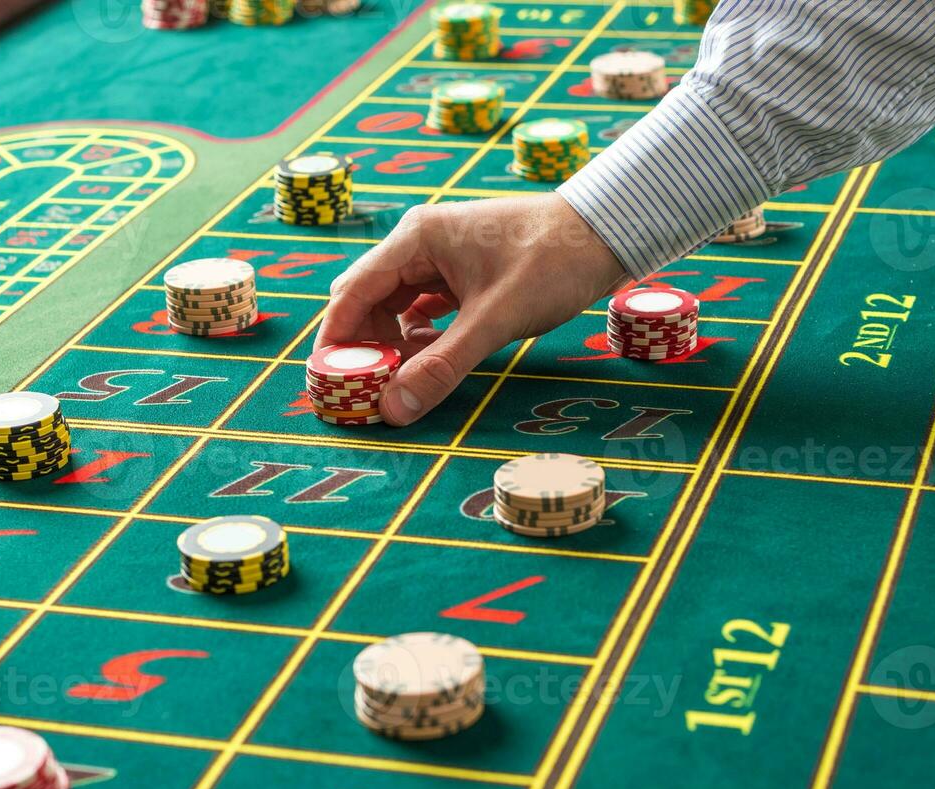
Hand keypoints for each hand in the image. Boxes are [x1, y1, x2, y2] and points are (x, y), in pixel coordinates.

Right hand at [316, 194, 627, 424]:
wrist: (607, 234)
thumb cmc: (552, 262)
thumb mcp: (495, 320)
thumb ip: (442, 365)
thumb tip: (394, 408)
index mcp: (416, 239)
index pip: (351, 293)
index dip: (335, 340)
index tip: (328, 384)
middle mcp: (420, 244)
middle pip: (369, 301)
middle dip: (365, 347)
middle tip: (366, 392)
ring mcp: (442, 258)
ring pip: (397, 308)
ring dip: (395, 346)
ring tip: (402, 383)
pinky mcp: (464, 274)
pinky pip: (426, 310)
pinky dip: (423, 339)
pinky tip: (433, 361)